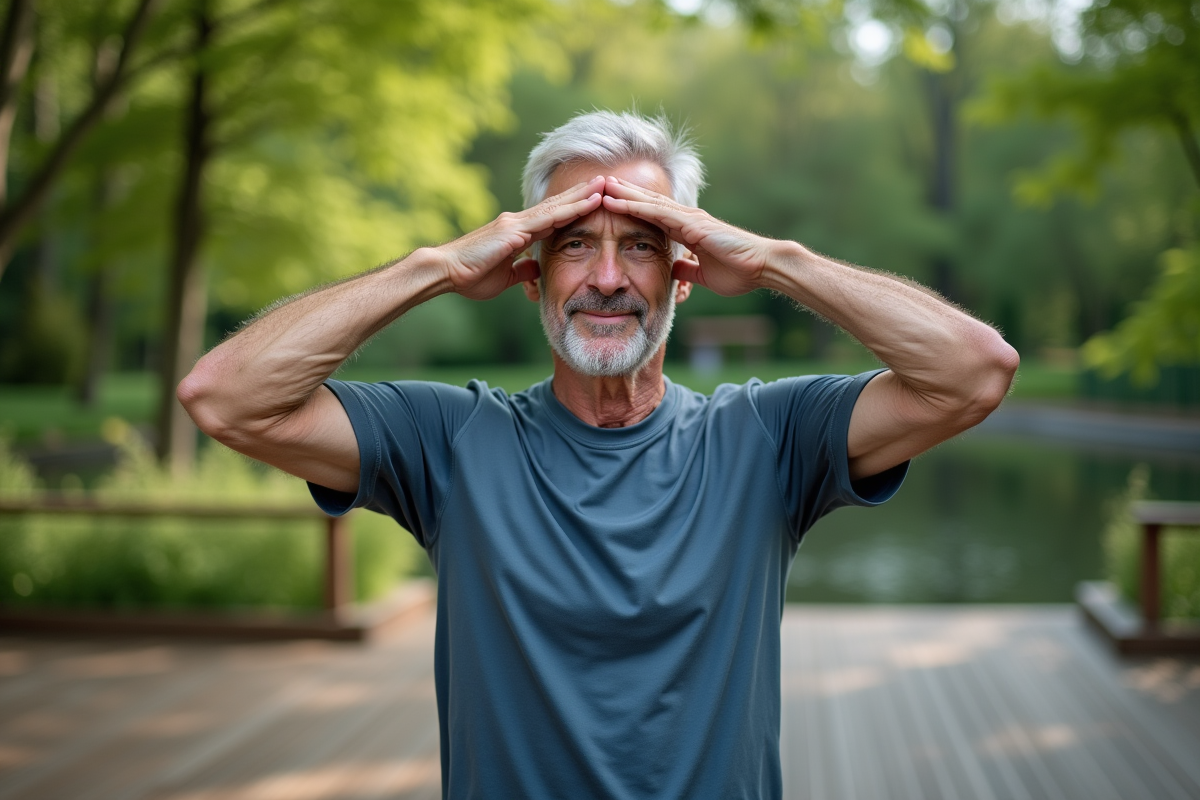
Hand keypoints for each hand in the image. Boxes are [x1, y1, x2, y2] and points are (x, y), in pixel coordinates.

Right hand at [435, 176, 604, 300]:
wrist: (446, 272)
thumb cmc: (470, 276)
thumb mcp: (505, 276)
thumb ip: (522, 271)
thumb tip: (536, 269)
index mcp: (518, 233)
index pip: (552, 218)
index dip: (573, 208)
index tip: (593, 201)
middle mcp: (519, 222)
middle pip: (558, 206)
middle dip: (582, 194)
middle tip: (606, 182)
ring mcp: (517, 223)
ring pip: (557, 206)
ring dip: (582, 195)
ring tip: (604, 184)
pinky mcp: (514, 230)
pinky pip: (549, 218)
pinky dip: (571, 208)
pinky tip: (589, 202)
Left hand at [600, 176, 778, 296]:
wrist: (761, 268)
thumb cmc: (739, 271)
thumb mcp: (703, 274)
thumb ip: (687, 269)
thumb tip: (674, 269)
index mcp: (686, 230)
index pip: (652, 216)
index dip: (631, 208)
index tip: (609, 204)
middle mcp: (685, 219)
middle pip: (647, 202)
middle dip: (622, 194)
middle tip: (597, 184)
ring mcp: (688, 218)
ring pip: (648, 202)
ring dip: (622, 193)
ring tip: (600, 185)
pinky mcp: (691, 223)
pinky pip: (657, 213)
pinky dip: (635, 205)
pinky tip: (617, 201)